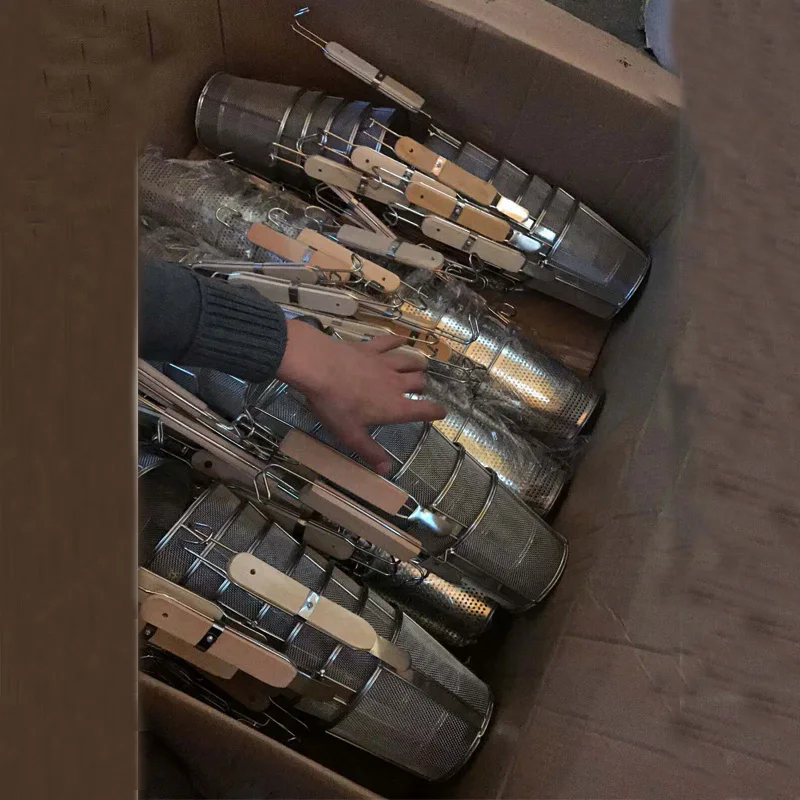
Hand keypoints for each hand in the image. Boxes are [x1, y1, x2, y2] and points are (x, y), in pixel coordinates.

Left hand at [276, 319, 445, 472]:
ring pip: (409, 361)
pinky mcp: (370, 348)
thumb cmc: (335, 405)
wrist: (319, 368)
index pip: (423, 410)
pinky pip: (389, 342)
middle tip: (420, 389)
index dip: (436, 411)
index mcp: (394, 407)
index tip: (442, 412)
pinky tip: (402, 338)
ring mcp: (384, 363)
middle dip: (422, 387)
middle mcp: (395, 383)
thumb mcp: (350, 435)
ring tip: (420, 366)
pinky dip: (398, 340)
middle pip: (418, 382)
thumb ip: (370, 451)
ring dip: (416, 364)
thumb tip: (388, 470)